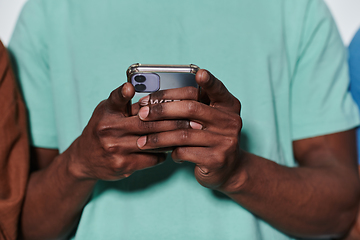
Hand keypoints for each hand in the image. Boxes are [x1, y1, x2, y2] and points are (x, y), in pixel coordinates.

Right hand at [67, 83, 190, 180]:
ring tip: (191, 134)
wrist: (85, 158)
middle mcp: (109, 131)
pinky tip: (172, 149)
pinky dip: (163, 154)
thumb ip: (123, 102)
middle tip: (194, 120)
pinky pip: (150, 159)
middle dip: (174, 121)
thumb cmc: (101, 128)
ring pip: (152, 143)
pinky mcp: (122, 165)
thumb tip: (143, 90)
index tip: (130, 87)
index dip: (124, 92)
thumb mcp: (107, 110)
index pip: (116, 99)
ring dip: (173, 138)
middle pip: (147, 124)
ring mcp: (115, 150)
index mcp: (107, 114)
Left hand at [136, 70, 243, 191]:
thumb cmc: (211, 139)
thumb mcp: (209, 120)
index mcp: (229, 106)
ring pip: (183, 134)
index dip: (209, 82)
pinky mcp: (216, 159)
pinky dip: (171, 152)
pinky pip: (185, 152)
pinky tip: (166, 153)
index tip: (200, 73)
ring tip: (142, 141)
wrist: (228, 169)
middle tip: (143, 114)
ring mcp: (225, 141)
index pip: (217, 90)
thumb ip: (193, 108)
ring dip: (158, 137)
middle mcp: (231, 121)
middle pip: (192, 108)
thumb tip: (156, 101)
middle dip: (162, 110)